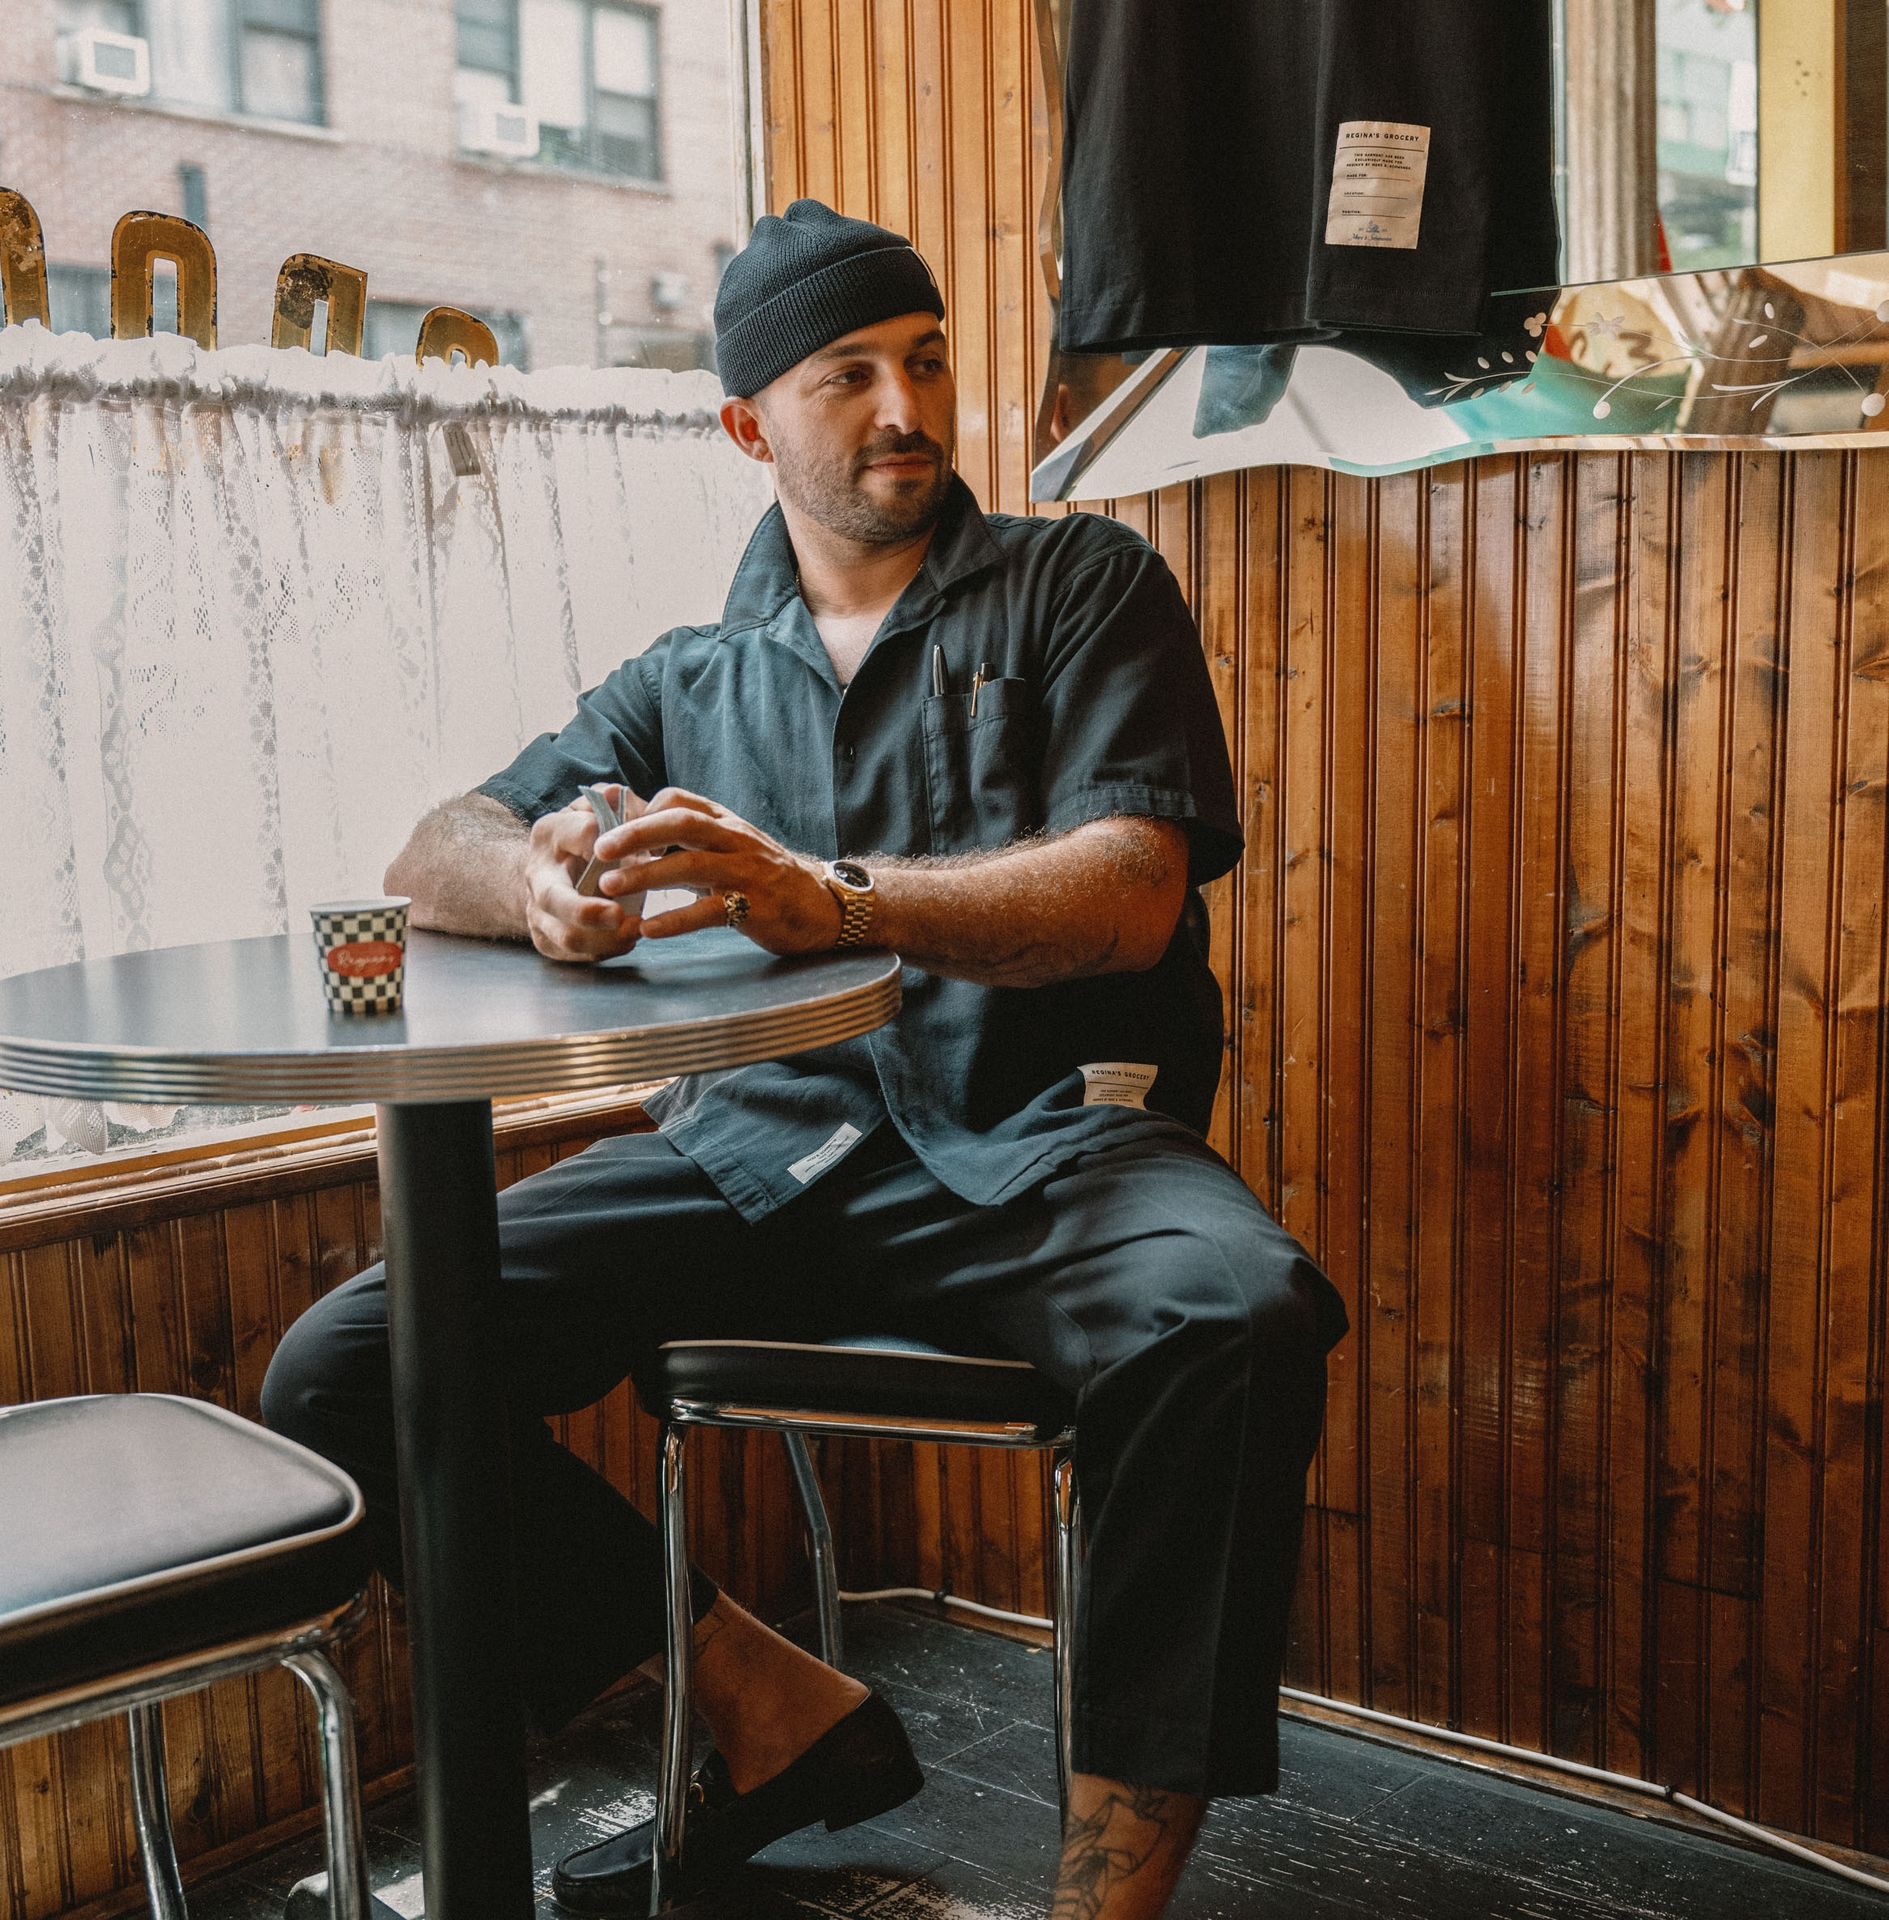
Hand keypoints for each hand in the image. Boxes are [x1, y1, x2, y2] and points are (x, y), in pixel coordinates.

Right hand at [523, 784, 647, 962]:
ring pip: (566, 936)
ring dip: (605, 938)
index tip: (640, 848)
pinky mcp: (546, 939)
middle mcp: (537, 873)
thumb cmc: (588, 836)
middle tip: (619, 916)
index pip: (581, 834)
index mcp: (551, 833)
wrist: (552, 870)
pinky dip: (605, 950)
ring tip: (636, 930)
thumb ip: (615, 804)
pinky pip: (576, 955)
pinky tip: (627, 939)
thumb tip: (622, 798)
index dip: (610, 844)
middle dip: (587, 911)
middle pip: (555, 898)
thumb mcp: (598, 810)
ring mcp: (537, 910)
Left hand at [597, 787, 844, 953]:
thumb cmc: (765, 878)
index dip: (641, 811)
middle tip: (599, 849)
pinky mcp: (755, 906)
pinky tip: (648, 929)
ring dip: (646, 875)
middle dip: (636, 833)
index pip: (678, 799)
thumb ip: (690, 842)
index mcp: (726, 822)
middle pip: (681, 822)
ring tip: (610, 887)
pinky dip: (675, 920)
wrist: (821, 906)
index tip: (612, 832)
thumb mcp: (730, 848)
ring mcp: (747, 872)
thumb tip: (638, 838)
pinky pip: (709, 911)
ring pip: (690, 865)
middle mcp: (735, 839)